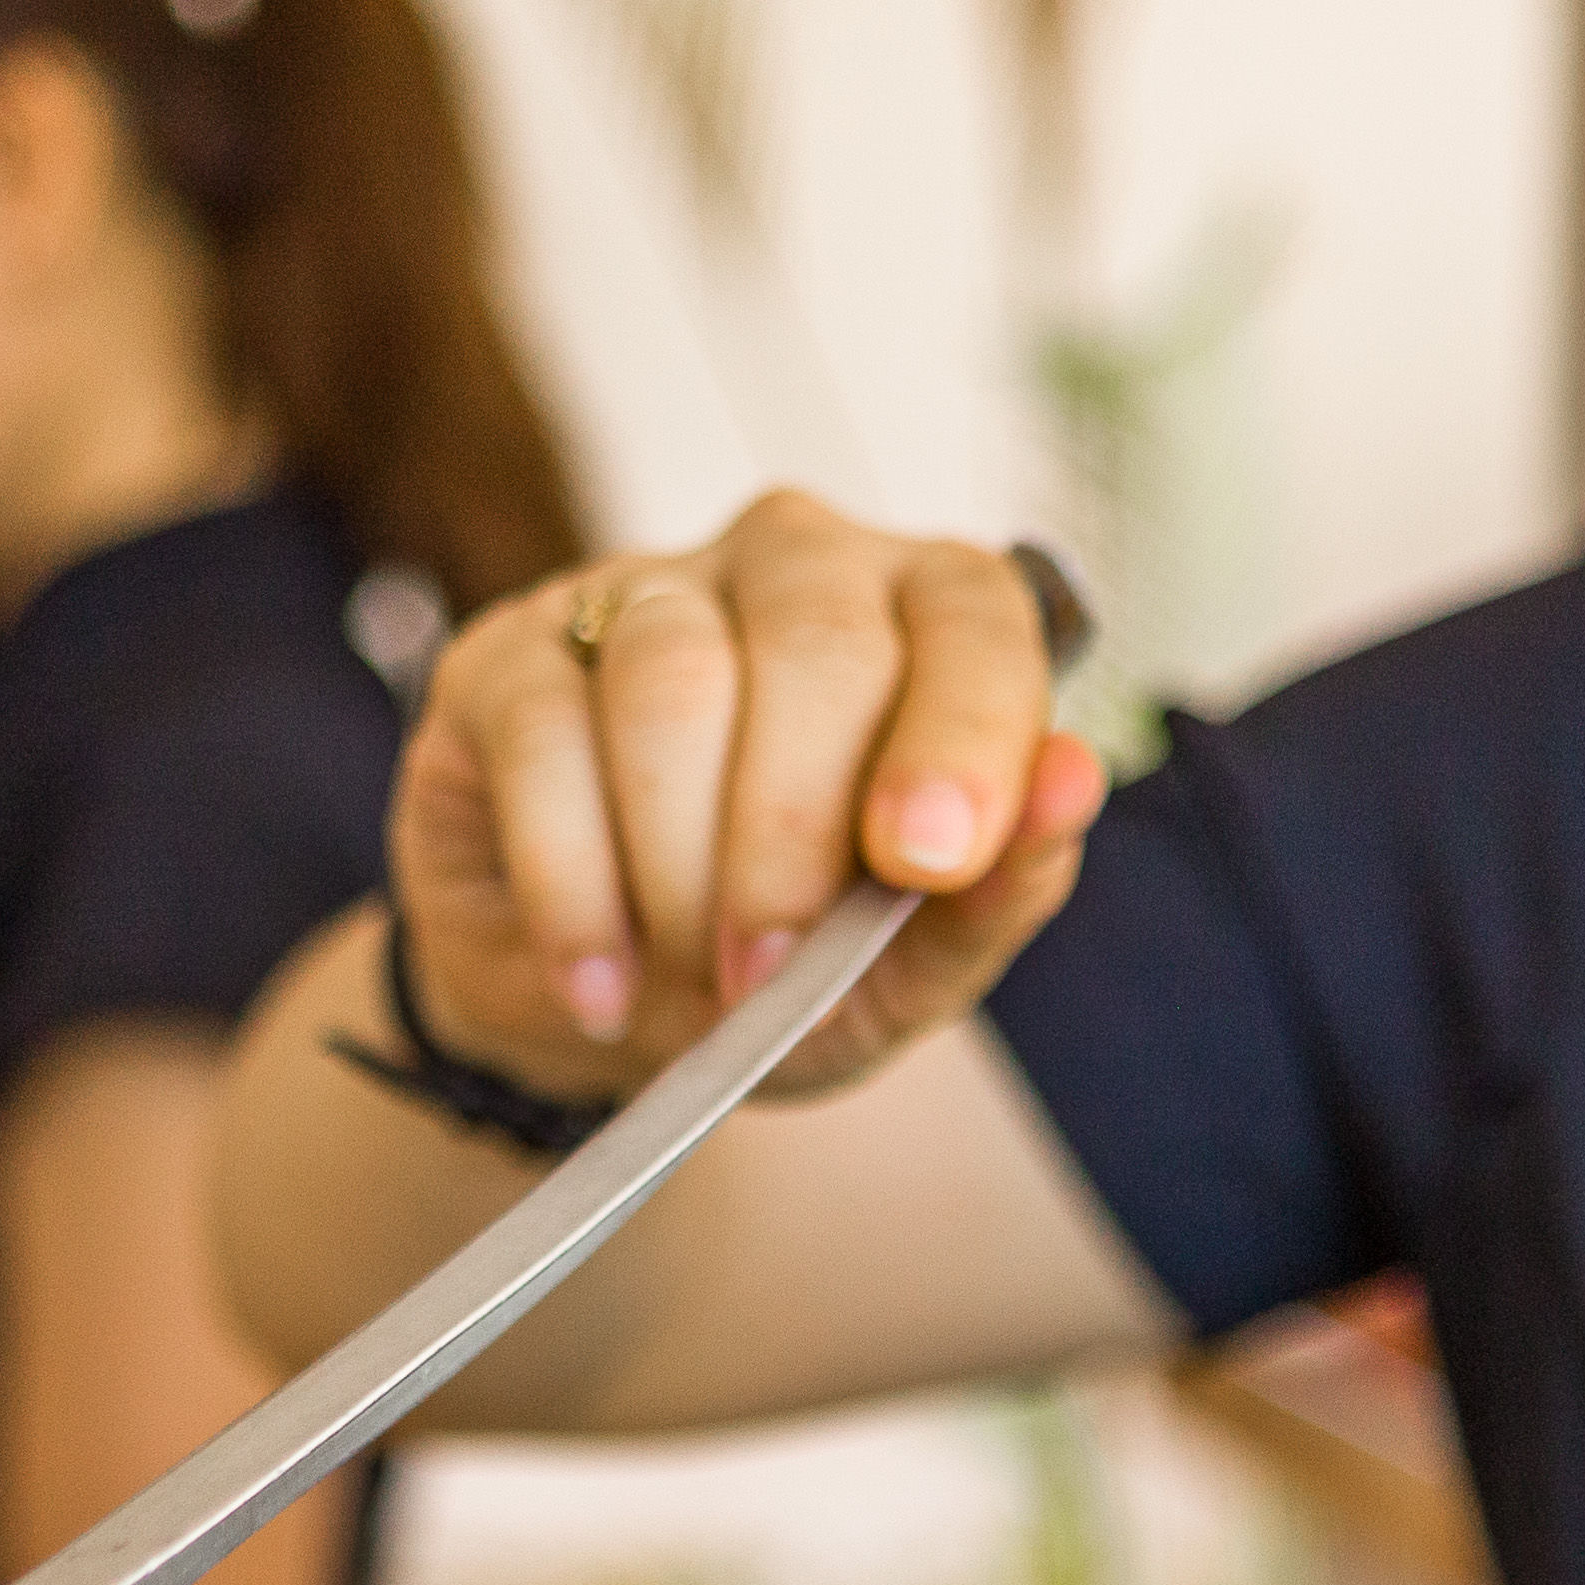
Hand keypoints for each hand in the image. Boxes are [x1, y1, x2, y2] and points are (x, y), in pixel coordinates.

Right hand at [398, 491, 1110, 1100]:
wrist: (611, 1014)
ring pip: (670, 679)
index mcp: (924, 620)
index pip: (973, 613)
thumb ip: (997, 892)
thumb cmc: (787, 972)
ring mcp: (641, 593)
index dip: (961, 728)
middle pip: (813, 637)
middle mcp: (793, 569)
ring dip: (678, 865)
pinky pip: (543, 733)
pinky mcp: (510, 654)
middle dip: (792, 831)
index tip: (927, 860)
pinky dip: (573, 886)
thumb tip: (1074, 783)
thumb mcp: (906, 973)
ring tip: (685, 986)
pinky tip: (598, 981)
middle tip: (767, 976)